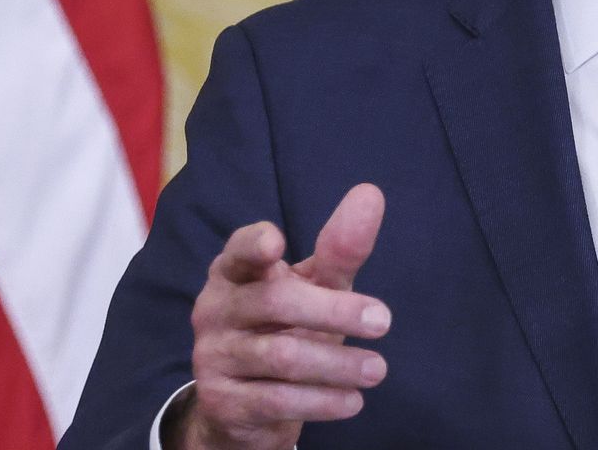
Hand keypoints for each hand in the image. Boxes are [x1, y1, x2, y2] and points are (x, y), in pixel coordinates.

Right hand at [176, 184, 389, 449]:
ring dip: (338, 364)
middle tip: (383, 321)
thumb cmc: (286, 326)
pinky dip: (321, 401)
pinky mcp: (222, 402)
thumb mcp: (314, 287)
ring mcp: (213, 356)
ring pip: (281, 356)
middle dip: (333, 311)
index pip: (239, 252)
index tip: (277, 242)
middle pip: (275, 302)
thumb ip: (339, 249)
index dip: (253, 246)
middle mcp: (215, 309)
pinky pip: (276, 401)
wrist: (245, 405)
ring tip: (378, 369)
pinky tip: (352, 401)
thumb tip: (371, 193)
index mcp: (234, 272)